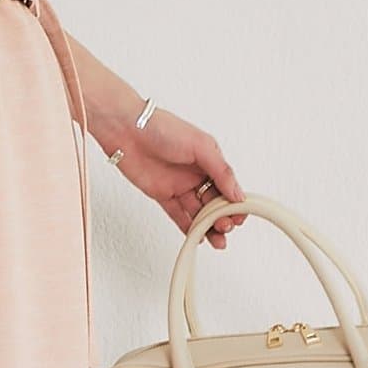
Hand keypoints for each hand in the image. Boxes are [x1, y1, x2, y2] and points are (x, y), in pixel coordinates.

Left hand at [106, 106, 246, 249]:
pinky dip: (187, 227)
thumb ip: (221, 171)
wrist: (127, 130)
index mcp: (209, 159)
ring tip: (217, 239)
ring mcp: (179, 185)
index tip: (240, 215)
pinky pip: (178, 214)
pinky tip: (197, 237)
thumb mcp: (201, 146)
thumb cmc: (163, 128)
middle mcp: (195, 173)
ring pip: (198, 211)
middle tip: (226, 227)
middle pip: (214, 202)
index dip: (235, 202)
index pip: (228, 185)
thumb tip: (238, 193)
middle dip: (222, 217)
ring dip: (208, 227)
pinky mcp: (162, 195)